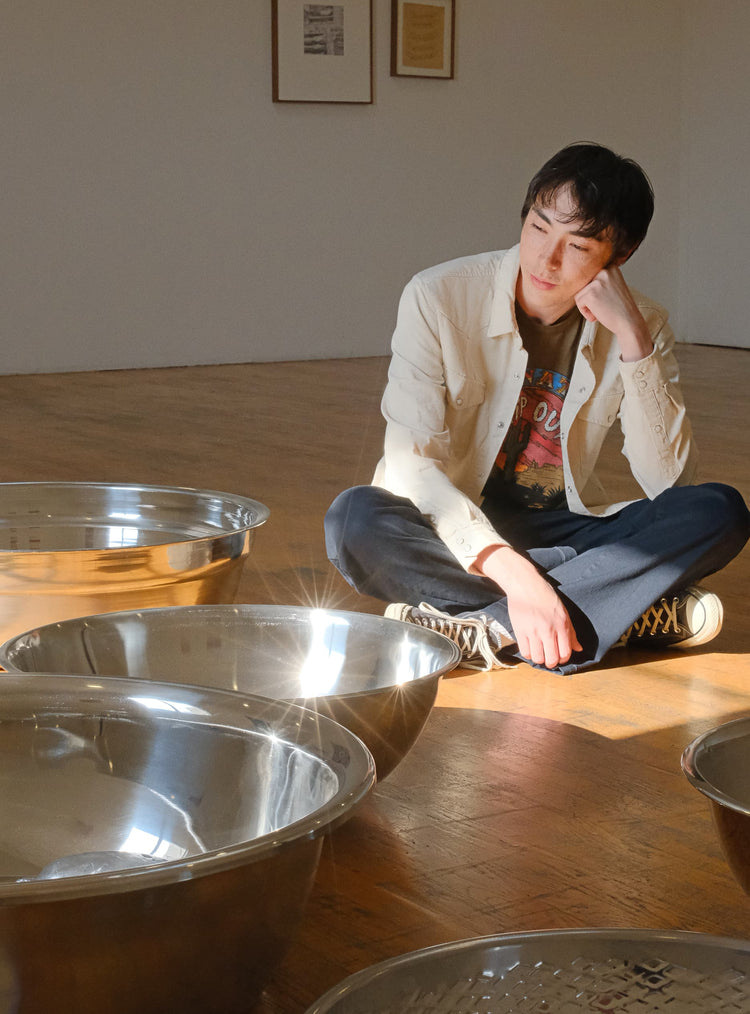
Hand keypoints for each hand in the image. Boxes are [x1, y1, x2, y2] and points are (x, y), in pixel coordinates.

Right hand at [477, 545, 582, 668]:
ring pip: (538, 658)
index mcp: (562, 625)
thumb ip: (571, 632)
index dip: (563, 659)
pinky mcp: (520, 631)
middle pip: (552, 659)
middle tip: (549, 659)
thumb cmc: (545, 596)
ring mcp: (533, 631)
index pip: (566, 652)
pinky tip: (530, 648)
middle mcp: (548, 630)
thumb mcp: (563, 612)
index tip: (560, 657)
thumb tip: (578, 648)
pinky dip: (529, 654)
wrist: (525, 585)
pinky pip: (525, 652)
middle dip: (552, 663)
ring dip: (540, 659)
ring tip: (539, 654)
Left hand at [575, 265, 652, 362]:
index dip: (594, 291)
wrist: (629, 322)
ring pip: (579, 294)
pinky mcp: (590, 293)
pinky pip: (579, 303)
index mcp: (610, 267)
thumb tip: (578, 277)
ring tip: (601, 309)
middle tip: (603, 305)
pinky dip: (586, 312)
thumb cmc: (620, 308)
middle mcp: (604, 271)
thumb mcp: (612, 285)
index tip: (603, 298)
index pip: (589, 276)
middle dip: (589, 298)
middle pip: (583, 284)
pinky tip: (598, 314)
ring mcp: (597, 282)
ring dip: (587, 305)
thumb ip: (599, 280)